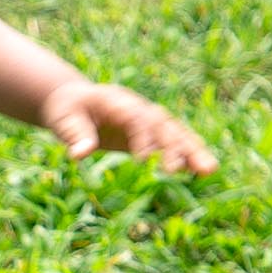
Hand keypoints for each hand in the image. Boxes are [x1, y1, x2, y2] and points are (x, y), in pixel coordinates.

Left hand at [39, 77, 219, 174]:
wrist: (75, 101)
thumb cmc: (66, 110)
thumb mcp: (62, 119)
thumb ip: (73, 134)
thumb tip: (80, 154)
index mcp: (116, 101)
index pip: (134, 118)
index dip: (142, 136)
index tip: (142, 160)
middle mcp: (137, 108)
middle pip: (163, 124)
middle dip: (178, 145)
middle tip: (191, 167)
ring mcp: (146, 120)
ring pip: (174, 133)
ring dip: (192, 150)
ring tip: (209, 170)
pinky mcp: (148, 134)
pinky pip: (171, 143)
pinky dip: (185, 155)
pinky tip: (200, 171)